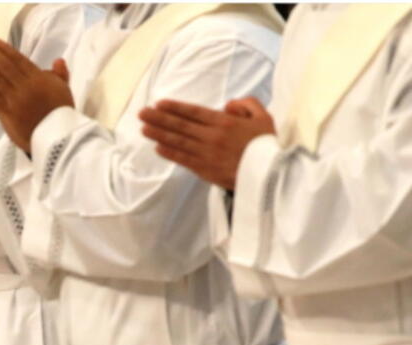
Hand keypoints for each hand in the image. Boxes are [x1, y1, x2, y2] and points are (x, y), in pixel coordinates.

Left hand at [0, 40, 72, 152]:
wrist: (56, 138)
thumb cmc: (60, 113)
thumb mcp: (64, 90)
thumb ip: (60, 74)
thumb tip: (58, 60)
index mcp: (38, 79)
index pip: (18, 60)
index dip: (3, 49)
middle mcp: (24, 87)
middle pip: (4, 67)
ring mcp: (14, 101)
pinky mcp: (6, 115)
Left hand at [139, 97, 274, 189]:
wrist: (269, 175)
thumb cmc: (266, 144)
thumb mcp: (264, 117)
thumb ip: (246, 104)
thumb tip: (227, 105)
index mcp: (225, 122)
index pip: (194, 112)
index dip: (175, 108)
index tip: (159, 103)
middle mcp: (212, 137)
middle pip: (181, 126)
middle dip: (159, 118)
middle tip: (142, 113)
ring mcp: (207, 154)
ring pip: (179, 142)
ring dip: (159, 134)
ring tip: (143, 128)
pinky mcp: (205, 170)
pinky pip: (184, 159)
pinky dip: (170, 153)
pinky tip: (157, 147)